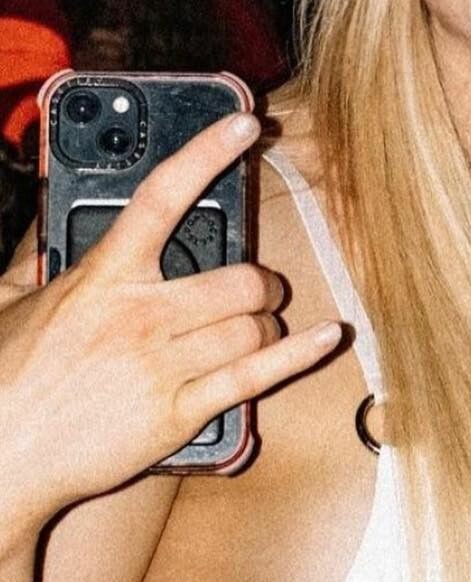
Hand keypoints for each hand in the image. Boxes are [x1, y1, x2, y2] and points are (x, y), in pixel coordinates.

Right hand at [0, 113, 341, 530]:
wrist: (0, 458)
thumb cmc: (3, 379)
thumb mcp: (9, 300)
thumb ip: (43, 254)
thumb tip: (58, 210)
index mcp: (101, 278)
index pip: (161, 196)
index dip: (207, 151)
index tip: (244, 124)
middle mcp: (139, 316)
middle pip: (239, 279)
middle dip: (261, 284)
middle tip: (260, 289)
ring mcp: (163, 366)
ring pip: (253, 325)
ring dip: (268, 323)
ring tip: (258, 327)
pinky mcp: (180, 413)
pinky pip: (258, 376)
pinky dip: (300, 354)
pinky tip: (326, 337)